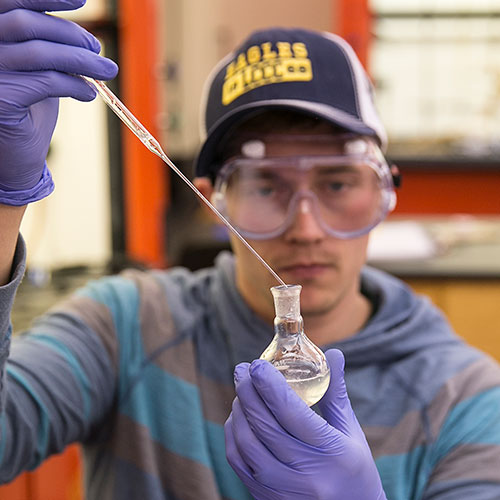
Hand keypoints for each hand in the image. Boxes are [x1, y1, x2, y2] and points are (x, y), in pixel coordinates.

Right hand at [0, 0, 117, 204]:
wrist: (14, 157)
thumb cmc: (26, 109)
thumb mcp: (36, 70)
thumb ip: (48, 46)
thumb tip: (86, 36)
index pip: (11, 1)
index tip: (84, 0)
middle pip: (27, 24)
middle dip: (72, 35)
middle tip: (99, 51)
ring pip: (40, 53)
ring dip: (82, 60)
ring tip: (106, 70)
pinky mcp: (1, 99)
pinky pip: (46, 82)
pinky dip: (74, 85)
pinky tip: (89, 93)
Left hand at [225, 349, 386, 499]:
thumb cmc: (353, 469)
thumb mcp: (351, 431)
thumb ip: (336, 392)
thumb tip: (335, 353)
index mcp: (331, 452)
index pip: (292, 412)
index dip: (269, 385)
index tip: (258, 364)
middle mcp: (306, 474)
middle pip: (265, 425)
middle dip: (248, 391)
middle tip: (242, 370)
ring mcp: (283, 490)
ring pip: (247, 443)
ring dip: (239, 411)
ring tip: (242, 392)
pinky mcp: (266, 498)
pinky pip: (239, 462)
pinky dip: (233, 434)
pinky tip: (238, 418)